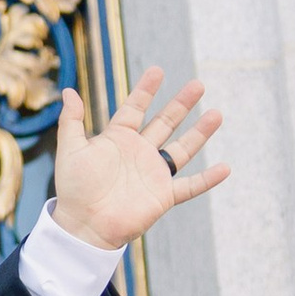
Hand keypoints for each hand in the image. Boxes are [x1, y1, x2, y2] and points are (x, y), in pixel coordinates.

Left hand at [51, 66, 228, 251]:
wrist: (84, 225)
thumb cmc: (74, 189)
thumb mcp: (71, 150)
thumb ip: (71, 121)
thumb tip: (68, 91)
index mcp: (118, 139)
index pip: (135, 109)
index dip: (145, 90)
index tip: (158, 70)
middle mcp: (139, 152)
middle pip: (165, 123)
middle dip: (181, 104)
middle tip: (198, 85)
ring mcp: (153, 173)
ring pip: (182, 149)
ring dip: (200, 132)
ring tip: (217, 114)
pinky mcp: (163, 196)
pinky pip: (190, 186)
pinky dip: (208, 179)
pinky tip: (226, 168)